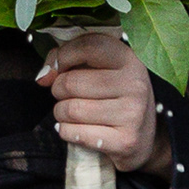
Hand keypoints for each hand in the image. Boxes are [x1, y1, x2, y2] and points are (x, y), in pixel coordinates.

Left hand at [37, 27, 168, 176]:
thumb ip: (67, 59)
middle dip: (58, 90)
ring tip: (72, 113)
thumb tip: (44, 76)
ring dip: (60, 113)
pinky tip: (77, 129)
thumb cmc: (114, 97)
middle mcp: (135, 84)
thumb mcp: (100, 69)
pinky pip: (74, 133)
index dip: (62, 57)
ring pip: (70, 110)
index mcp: (129, 59)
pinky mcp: (126, 141)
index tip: (59, 68)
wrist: (144, 137)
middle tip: (67, 96)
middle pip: (71, 83)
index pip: (87, 47)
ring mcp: (133, 113)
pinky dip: (66, 131)